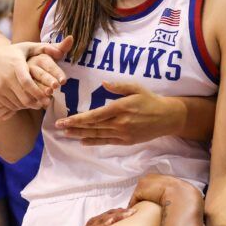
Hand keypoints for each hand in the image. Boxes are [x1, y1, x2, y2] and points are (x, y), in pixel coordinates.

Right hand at [0, 36, 71, 111]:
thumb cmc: (8, 53)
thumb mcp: (24, 47)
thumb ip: (44, 48)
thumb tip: (60, 53)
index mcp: (16, 65)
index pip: (27, 82)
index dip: (38, 92)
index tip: (48, 95)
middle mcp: (7, 77)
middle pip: (24, 97)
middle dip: (37, 103)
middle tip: (46, 103)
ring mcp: (0, 86)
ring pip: (18, 103)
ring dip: (29, 106)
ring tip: (37, 104)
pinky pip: (10, 105)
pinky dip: (19, 106)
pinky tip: (25, 103)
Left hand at [55, 80, 183, 145]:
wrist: (167, 117)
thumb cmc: (150, 100)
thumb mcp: (136, 88)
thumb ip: (119, 86)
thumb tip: (104, 83)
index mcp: (120, 108)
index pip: (94, 115)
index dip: (78, 119)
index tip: (65, 120)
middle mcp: (120, 122)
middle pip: (92, 127)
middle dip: (74, 127)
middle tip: (58, 127)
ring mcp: (123, 134)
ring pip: (97, 135)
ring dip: (80, 135)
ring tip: (66, 134)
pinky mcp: (126, 141)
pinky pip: (106, 142)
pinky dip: (94, 142)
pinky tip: (82, 141)